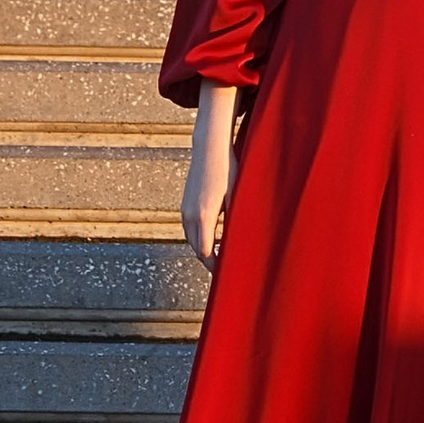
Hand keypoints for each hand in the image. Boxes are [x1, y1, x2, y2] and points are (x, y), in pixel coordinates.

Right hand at [181, 98, 240, 260]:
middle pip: (196, 249)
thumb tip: (238, 242)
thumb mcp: (237, 195)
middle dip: (209, 261)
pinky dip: (199, 237)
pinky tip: (212, 238)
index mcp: (204, 215)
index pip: (205, 252)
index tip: (225, 273)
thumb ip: (235, 219)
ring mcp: (185, 209)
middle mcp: (190, 215)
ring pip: (191, 239)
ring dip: (203, 249)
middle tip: (224, 270)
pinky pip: (190, 229)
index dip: (215, 266)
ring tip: (219, 258)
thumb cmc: (228, 170)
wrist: (209, 148)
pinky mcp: (185, 204)